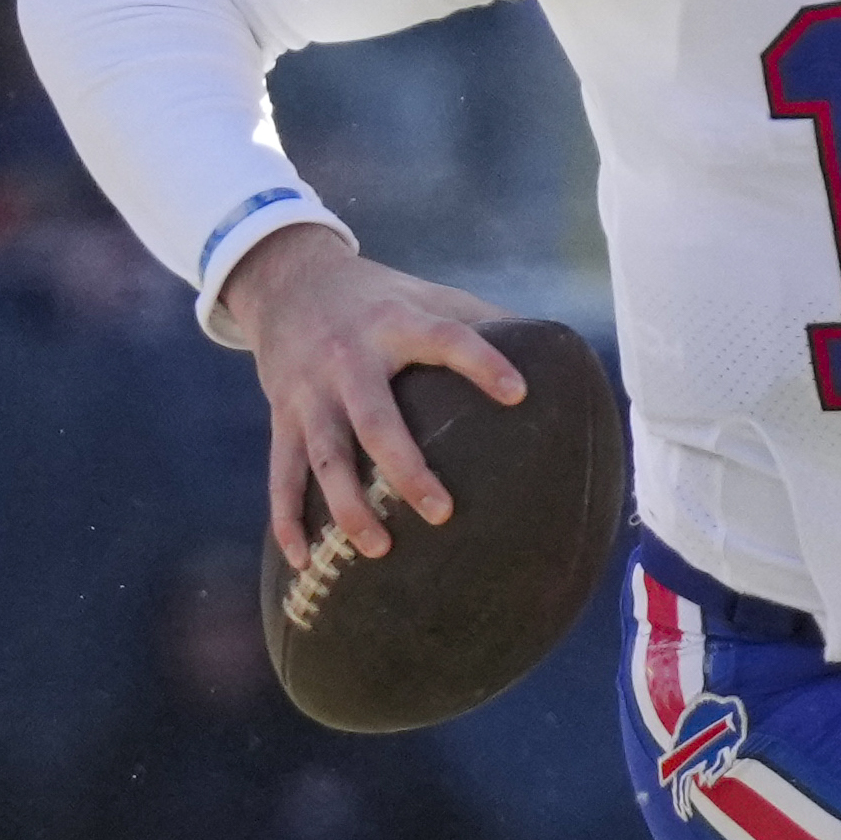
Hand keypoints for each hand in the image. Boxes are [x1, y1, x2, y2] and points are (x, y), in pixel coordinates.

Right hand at [219, 224, 524, 569]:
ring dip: (347, 506)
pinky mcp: (283, 416)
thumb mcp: (427, 294)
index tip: (519, 393)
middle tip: (442, 514)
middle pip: (375, 420)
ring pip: (325, 457)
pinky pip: (281, 474)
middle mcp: (348, 358)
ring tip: (379, 549)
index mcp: (396, 323)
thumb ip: (484, 320)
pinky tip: (302, 560)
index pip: (445, 339)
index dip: (481, 362)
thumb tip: (558, 351)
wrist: (286, 279)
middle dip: (406, 469)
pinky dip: (287, 519)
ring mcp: (310, 392)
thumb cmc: (378, 297)